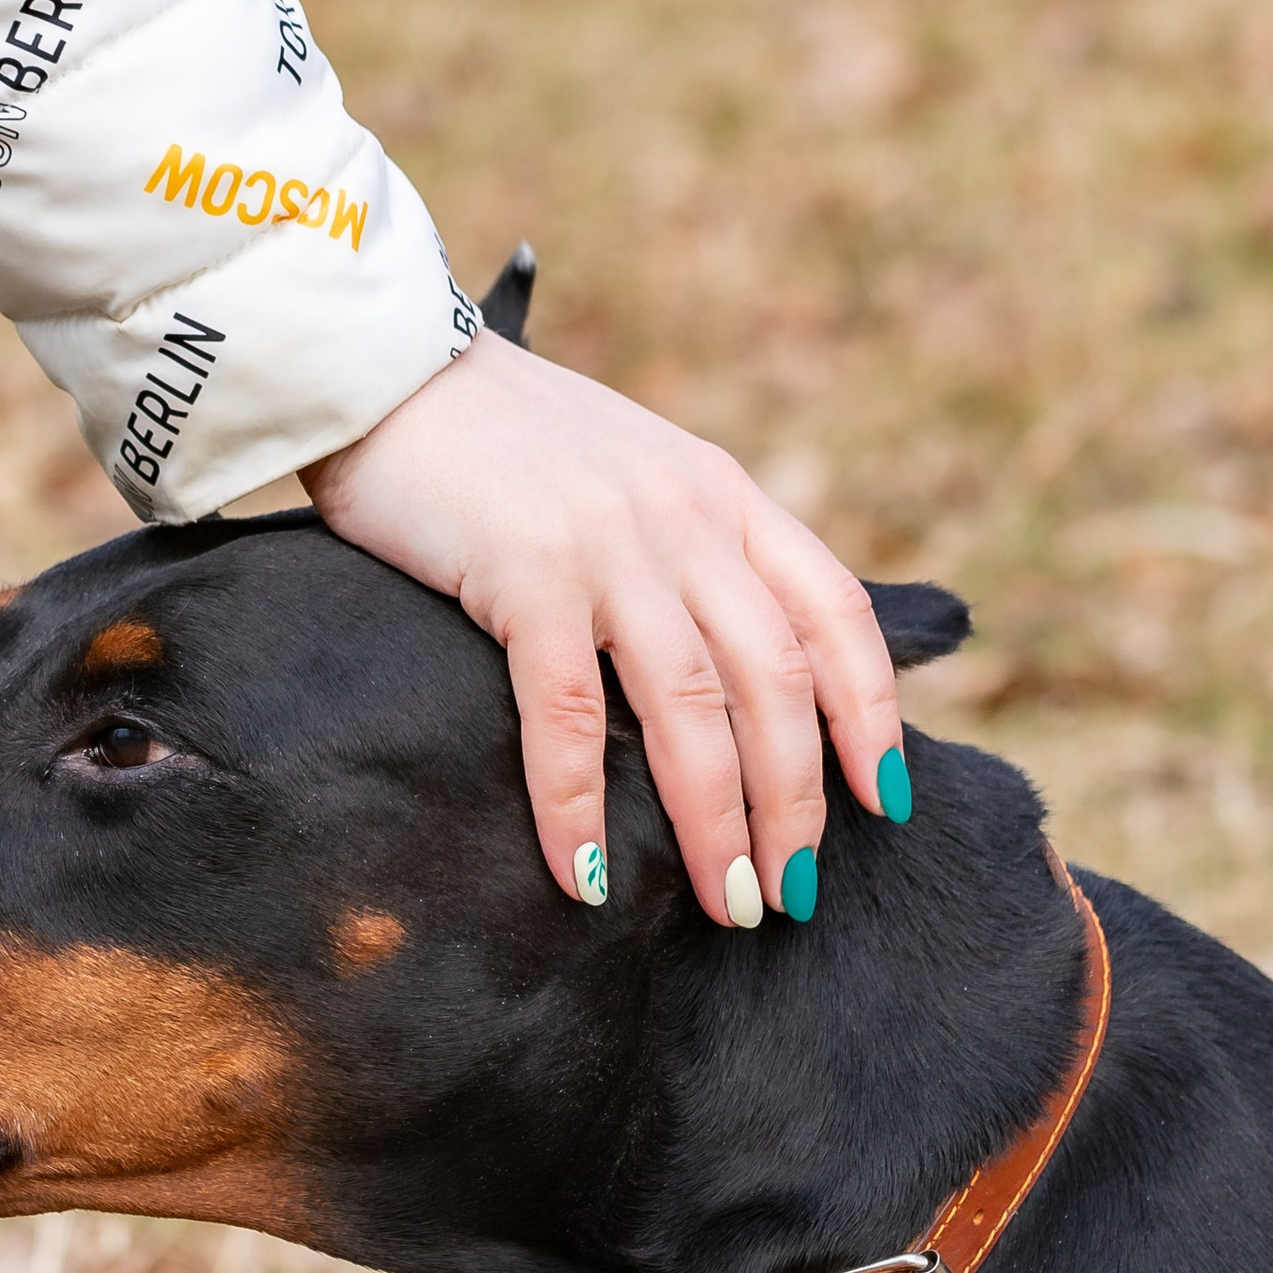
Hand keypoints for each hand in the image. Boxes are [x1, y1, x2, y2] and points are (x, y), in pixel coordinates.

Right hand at [303, 336, 903, 920]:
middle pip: (775, 684)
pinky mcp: (526, 576)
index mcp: (723, 496)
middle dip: (796, 802)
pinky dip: (577, 806)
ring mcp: (610, 548)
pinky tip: (583, 874)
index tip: (884, 799)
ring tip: (728, 903)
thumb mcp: (630, 474)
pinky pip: (566, 716)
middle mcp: (686, 521)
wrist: (388, 369)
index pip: (835, 615)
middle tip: (792, 893)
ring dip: (717, 822)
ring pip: (692, 711)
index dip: (871, 714)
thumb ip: (687, 547)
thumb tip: (726, 670)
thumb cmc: (497, 440)